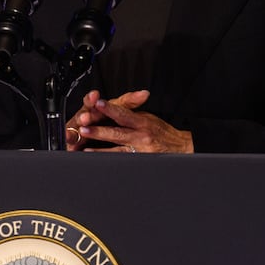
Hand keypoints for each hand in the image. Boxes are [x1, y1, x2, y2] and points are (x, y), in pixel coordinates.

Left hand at [74, 90, 193, 153]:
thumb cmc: (163, 132)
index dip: (109, 108)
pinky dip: (108, 159)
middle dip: (98, 130)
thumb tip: (112, 107)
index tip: (97, 103)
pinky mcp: (140, 160)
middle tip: (83, 126)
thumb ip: (131, 113)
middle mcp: (141, 136)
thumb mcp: (148, 117)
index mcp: (142, 121)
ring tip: (84, 147)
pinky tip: (96, 160)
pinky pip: (121, 160)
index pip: (123, 113)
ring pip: (116, 149)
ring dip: (99, 148)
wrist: (181, 147)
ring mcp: (140, 150)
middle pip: (117, 132)